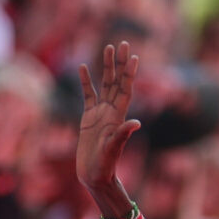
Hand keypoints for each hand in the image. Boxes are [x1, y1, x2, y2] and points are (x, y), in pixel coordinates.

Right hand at [77, 41, 141, 195]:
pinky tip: (83, 67)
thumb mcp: (113, 149)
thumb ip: (122, 135)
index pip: (126, 89)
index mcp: (118, 116)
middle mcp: (111, 111)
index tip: (134, 56)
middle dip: (120, 63)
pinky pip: (87, 95)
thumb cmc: (105, 165)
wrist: (94, 175)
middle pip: (117, 81)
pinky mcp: (88, 118)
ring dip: (107, 66)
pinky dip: (85, 81)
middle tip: (124, 43)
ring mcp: (100, 113)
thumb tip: (135, 123)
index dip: (130, 73)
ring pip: (104, 84)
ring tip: (108, 47)